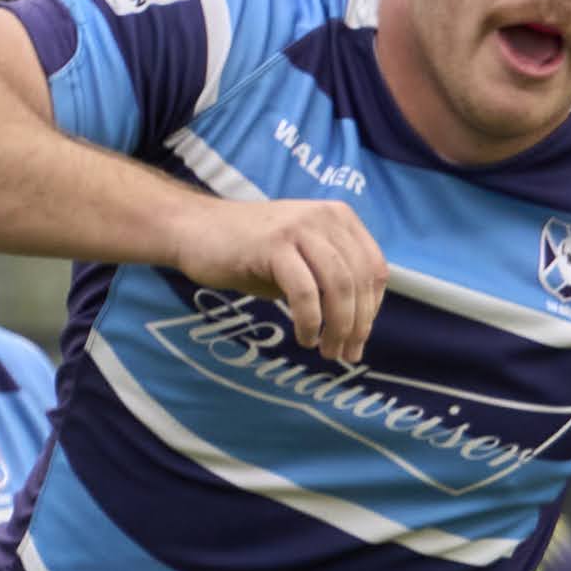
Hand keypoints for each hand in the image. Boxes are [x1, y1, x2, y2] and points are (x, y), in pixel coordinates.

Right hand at [183, 192, 387, 364]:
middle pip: (359, 281)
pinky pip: (305, 292)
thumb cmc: (251, 252)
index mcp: (339, 218)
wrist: (196, 231)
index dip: (372, 308)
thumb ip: (332, 282)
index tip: (358, 337)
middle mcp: (324, 217)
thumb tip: (359, 327)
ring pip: (338, 287)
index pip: (374, 269)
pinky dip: (310, 322)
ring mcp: (299, 227)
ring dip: (338, 327)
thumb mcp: (303, 260)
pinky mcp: (273, 245)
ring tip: (326, 350)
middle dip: (357, 325)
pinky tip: (305, 337)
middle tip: (344, 354)